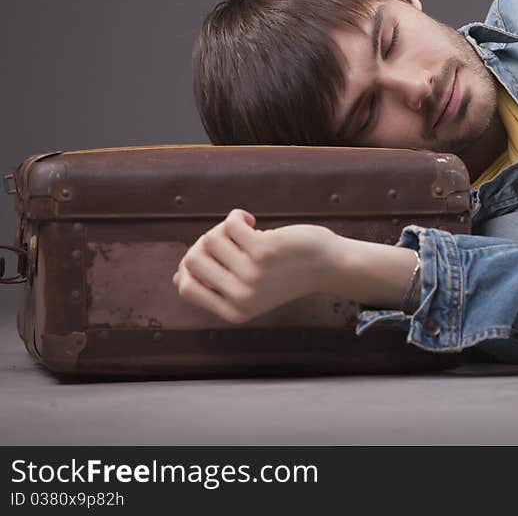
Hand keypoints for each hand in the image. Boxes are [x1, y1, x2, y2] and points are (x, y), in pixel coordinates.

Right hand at [172, 208, 338, 323]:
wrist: (328, 266)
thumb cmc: (284, 272)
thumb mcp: (248, 287)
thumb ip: (216, 284)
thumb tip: (178, 276)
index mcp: (234, 312)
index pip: (186, 288)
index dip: (189, 266)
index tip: (211, 254)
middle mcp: (240, 298)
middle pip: (192, 259)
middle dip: (207, 243)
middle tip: (230, 239)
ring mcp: (251, 276)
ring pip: (210, 239)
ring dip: (225, 228)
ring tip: (245, 231)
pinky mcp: (263, 252)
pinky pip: (229, 224)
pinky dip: (236, 216)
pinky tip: (251, 220)